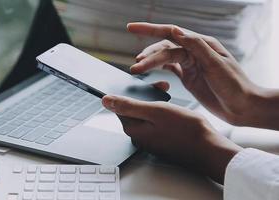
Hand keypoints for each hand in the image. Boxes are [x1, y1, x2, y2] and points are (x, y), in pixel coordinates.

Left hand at [102, 95, 241, 183]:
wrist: (209, 149)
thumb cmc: (186, 130)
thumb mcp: (156, 111)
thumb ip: (129, 106)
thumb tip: (106, 101)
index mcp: (134, 130)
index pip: (122, 106)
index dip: (132, 92)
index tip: (142, 85)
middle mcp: (140, 137)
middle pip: (135, 110)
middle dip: (146, 96)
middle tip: (161, 88)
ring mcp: (152, 141)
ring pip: (147, 116)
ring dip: (155, 104)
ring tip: (169, 97)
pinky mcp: (162, 142)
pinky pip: (157, 124)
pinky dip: (163, 114)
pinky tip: (174, 111)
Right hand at [127, 22, 275, 127]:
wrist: (243, 107)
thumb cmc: (235, 85)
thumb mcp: (216, 64)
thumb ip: (196, 46)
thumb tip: (176, 31)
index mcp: (202, 44)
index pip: (171, 33)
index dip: (150, 29)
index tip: (131, 28)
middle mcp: (194, 52)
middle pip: (165, 48)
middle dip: (148, 54)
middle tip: (136, 65)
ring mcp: (191, 65)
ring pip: (165, 58)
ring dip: (151, 63)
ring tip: (137, 69)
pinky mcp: (189, 77)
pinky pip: (170, 69)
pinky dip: (158, 69)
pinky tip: (150, 72)